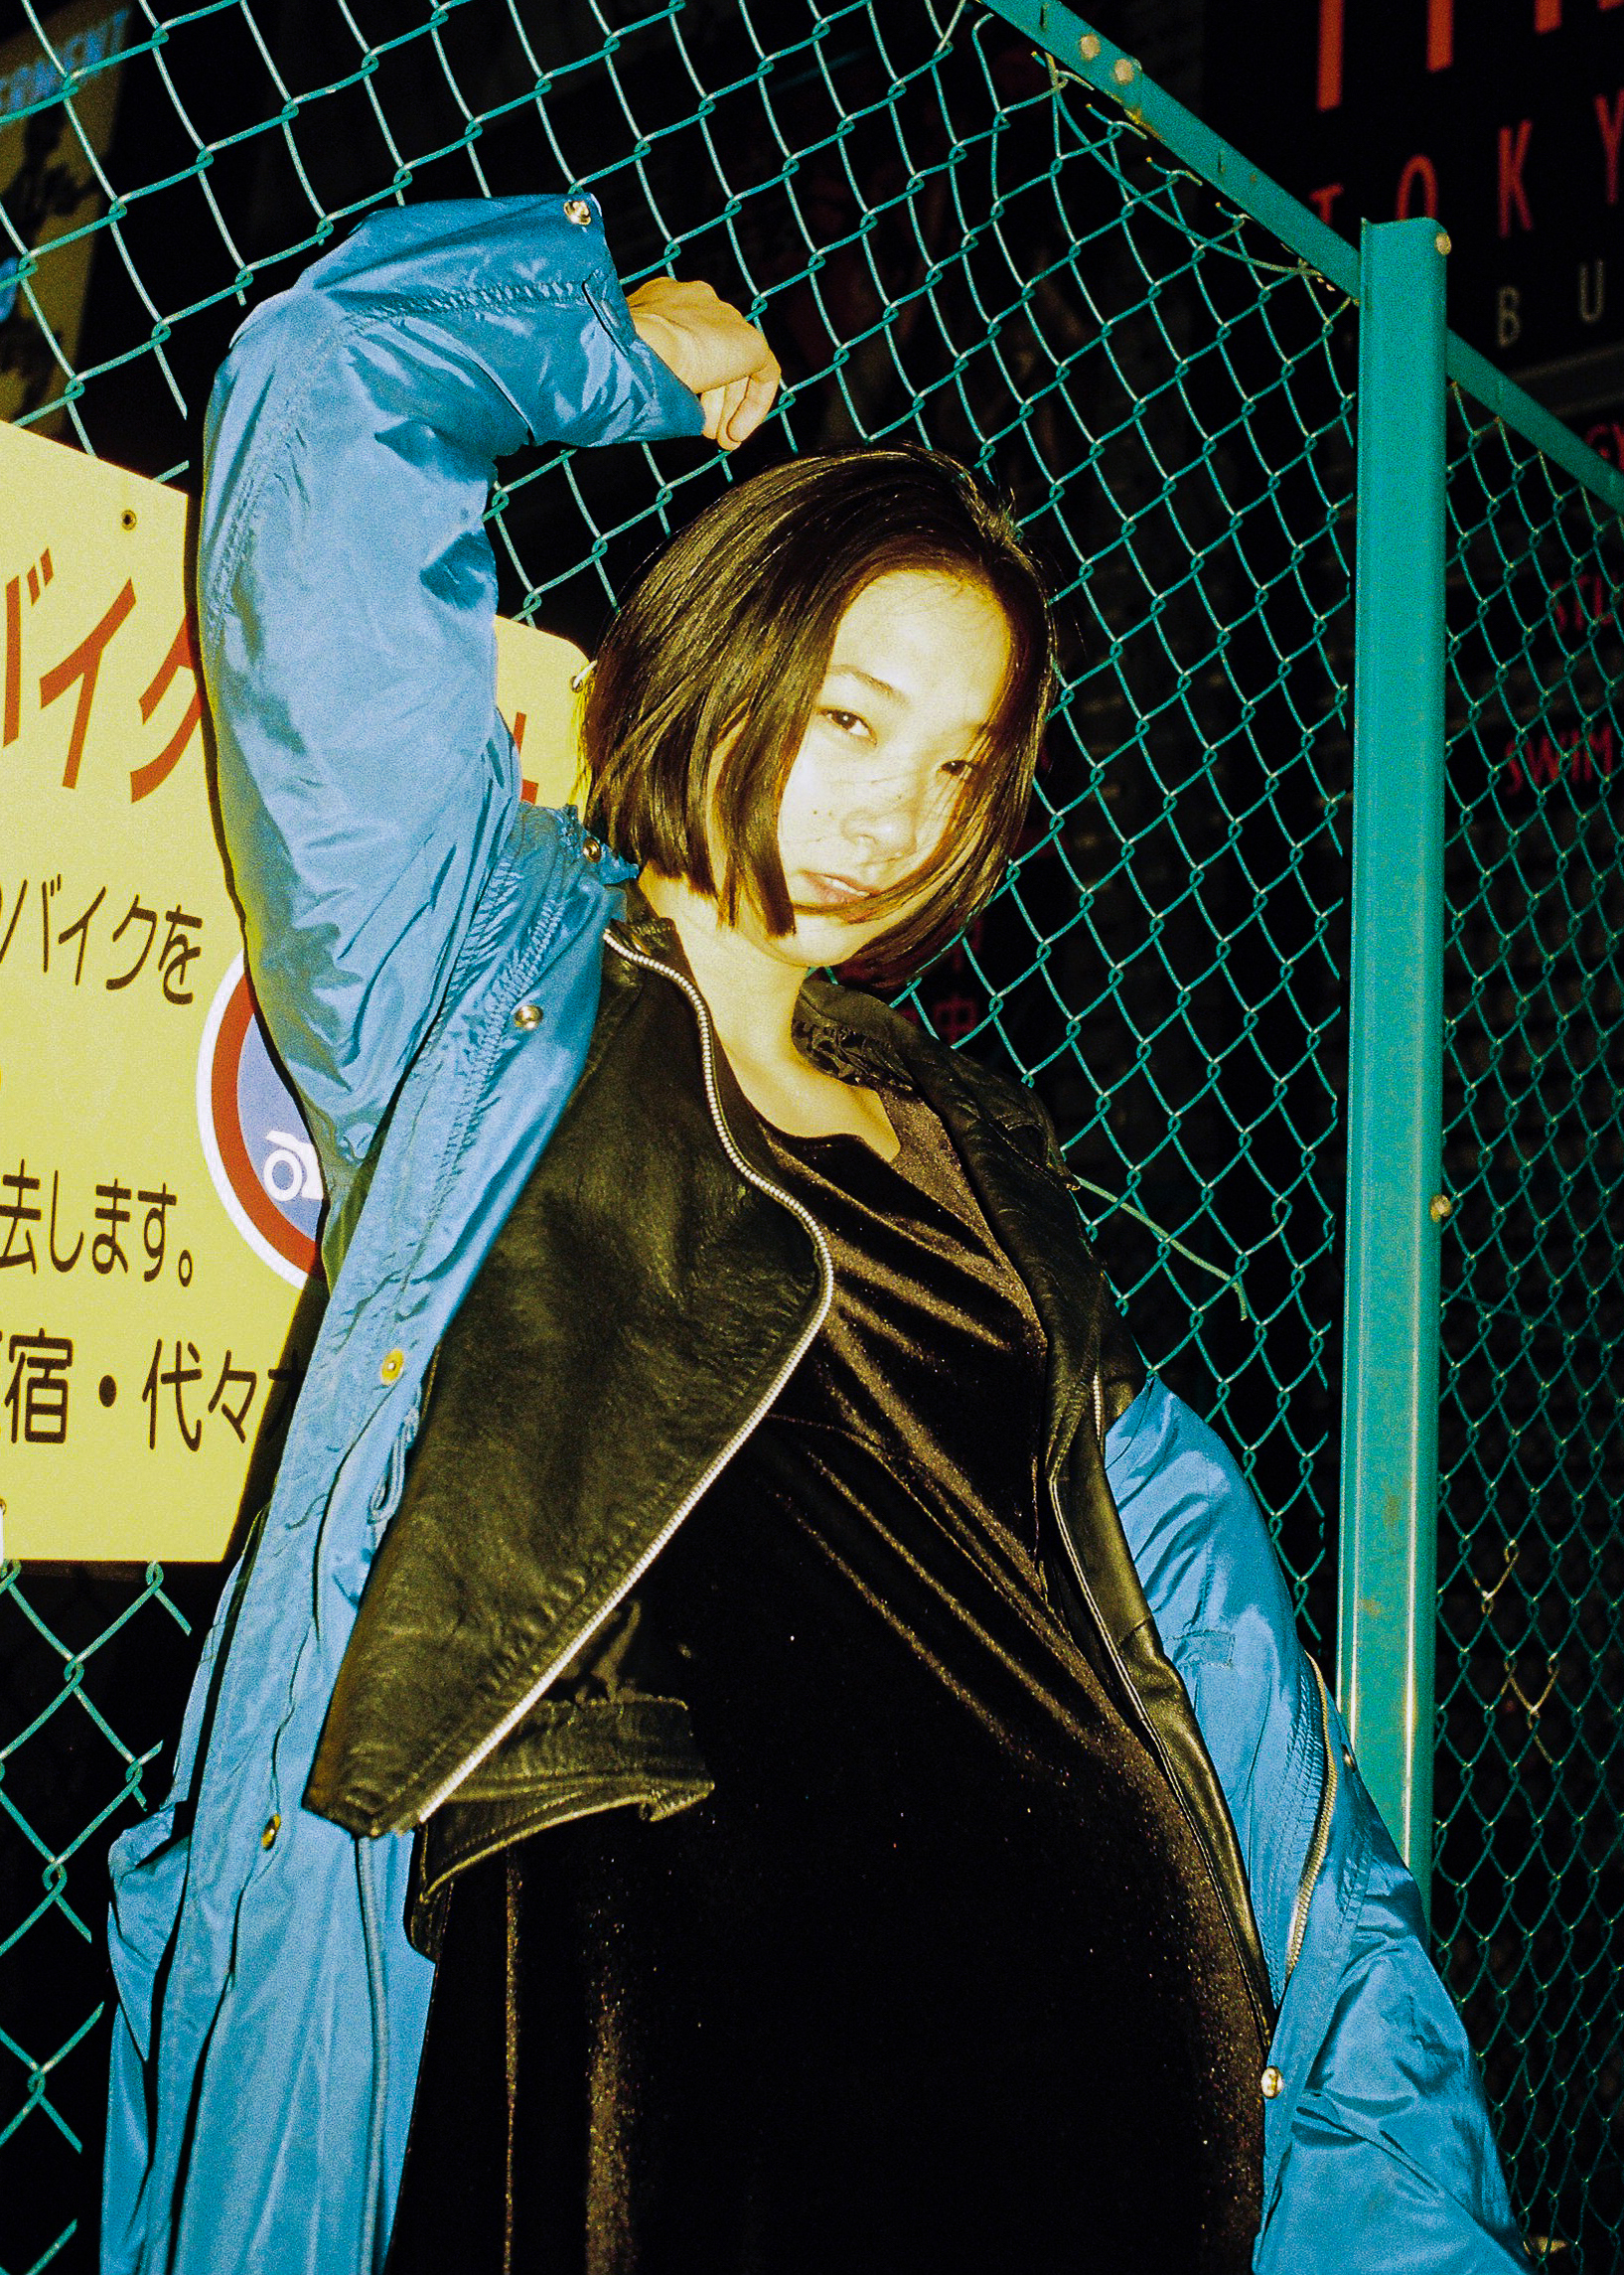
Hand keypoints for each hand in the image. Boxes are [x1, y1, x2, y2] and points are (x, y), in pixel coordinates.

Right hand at [627, 277, 779, 450]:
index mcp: (663, 300)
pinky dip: (753, 406)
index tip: (685, 409)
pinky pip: (764, 373)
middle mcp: (695, 301)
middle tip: (706, 432)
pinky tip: (738, 432)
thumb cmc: (619, 362)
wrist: (637, 349)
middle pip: (712, 352)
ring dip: (729, 408)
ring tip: (721, 439)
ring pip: (736, 365)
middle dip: (712, 399)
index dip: (689, 380)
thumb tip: (661, 401)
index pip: (686, 338)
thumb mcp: (633, 365)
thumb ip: (652, 371)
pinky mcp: (749, 339)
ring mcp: (724, 316)